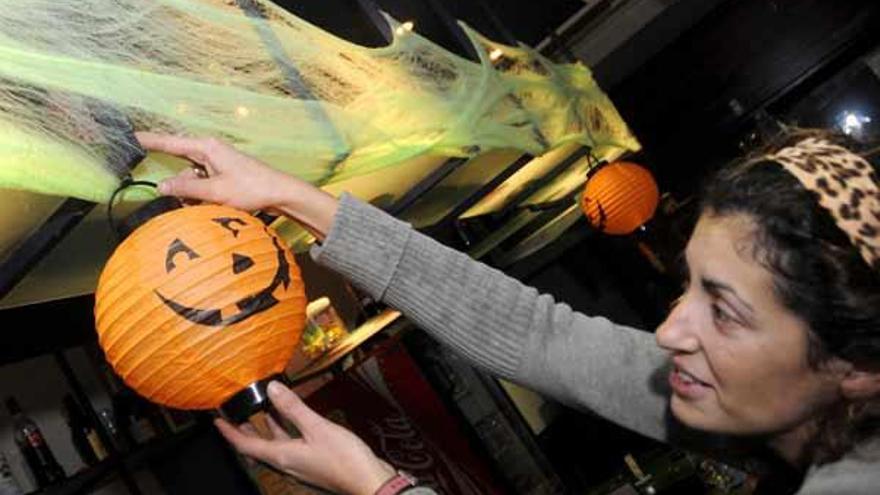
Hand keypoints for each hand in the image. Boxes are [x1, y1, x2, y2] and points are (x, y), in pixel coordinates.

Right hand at [136, 132, 337, 239]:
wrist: (280, 193)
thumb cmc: (251, 189)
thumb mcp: (215, 191)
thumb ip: (186, 188)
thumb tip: (161, 186)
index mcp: (206, 147)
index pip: (170, 142)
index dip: (149, 141)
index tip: (128, 136)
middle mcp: (209, 151)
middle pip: (179, 164)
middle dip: (178, 182)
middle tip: (187, 195)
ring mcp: (216, 162)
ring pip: (190, 177)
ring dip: (192, 193)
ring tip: (210, 204)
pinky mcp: (222, 174)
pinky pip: (202, 183)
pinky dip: (202, 195)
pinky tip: (213, 204)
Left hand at [215, 381, 395, 494]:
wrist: (369, 482)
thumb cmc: (344, 460)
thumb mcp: (317, 428)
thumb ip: (293, 408)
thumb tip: (272, 389)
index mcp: (283, 457)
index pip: (246, 446)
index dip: (230, 433)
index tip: (217, 421)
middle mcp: (288, 464)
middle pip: (258, 449)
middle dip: (245, 433)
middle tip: (234, 418)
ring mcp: (301, 466)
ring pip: (276, 448)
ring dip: (266, 432)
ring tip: (261, 415)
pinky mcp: (314, 465)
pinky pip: (292, 448)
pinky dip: (286, 434)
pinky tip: (293, 424)